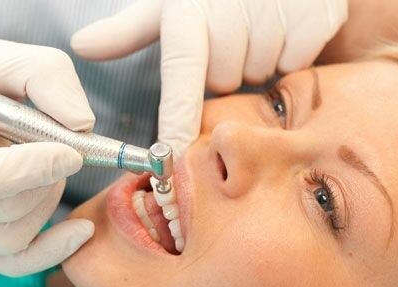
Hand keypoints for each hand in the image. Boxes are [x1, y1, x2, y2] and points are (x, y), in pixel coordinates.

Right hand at [0, 33, 95, 276]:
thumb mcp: (6, 57)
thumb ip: (46, 78)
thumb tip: (82, 126)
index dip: (29, 171)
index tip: (70, 152)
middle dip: (46, 182)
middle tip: (61, 149)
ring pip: (9, 241)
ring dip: (48, 202)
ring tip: (50, 166)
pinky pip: (11, 264)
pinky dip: (53, 251)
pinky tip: (81, 231)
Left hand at [71, 0, 346, 155]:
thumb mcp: (174, 3)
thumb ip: (130, 31)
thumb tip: (82, 47)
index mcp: (189, 12)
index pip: (182, 78)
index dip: (178, 122)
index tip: (172, 159)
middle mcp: (230, 11)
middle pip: (224, 83)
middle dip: (226, 69)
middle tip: (233, 34)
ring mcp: (275, 12)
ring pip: (259, 75)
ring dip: (258, 60)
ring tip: (260, 25)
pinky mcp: (316, 16)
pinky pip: (296, 63)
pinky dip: (293, 52)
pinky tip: (287, 25)